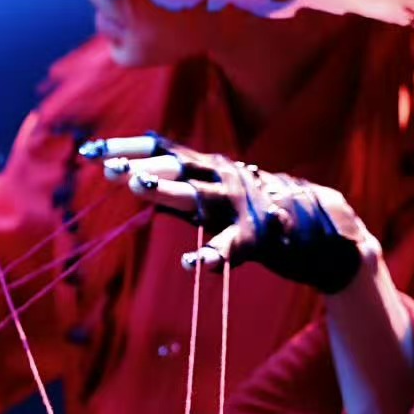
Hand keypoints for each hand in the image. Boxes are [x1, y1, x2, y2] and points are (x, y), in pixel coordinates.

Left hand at [80, 134, 376, 294]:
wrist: (322, 226)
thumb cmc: (256, 209)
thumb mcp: (213, 192)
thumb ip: (176, 187)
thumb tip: (132, 175)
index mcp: (210, 169)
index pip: (163, 150)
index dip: (128, 149)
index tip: (91, 152)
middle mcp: (223, 180)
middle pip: (177, 171)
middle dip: (143, 168)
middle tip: (110, 170)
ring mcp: (242, 207)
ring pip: (199, 198)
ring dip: (168, 192)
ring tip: (138, 187)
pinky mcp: (260, 237)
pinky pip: (233, 247)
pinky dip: (214, 255)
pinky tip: (193, 264)